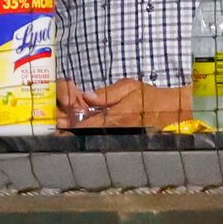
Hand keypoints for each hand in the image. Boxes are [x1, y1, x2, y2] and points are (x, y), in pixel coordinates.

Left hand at [58, 78, 192, 130]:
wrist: (168, 111)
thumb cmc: (148, 97)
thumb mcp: (129, 87)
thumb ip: (108, 93)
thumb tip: (88, 96)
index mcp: (115, 117)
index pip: (85, 124)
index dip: (68, 123)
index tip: (56, 121)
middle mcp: (112, 129)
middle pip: (83, 132)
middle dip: (67, 127)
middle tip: (54, 122)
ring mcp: (114, 135)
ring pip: (89, 135)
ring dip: (73, 130)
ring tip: (60, 125)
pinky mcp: (117, 136)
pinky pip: (97, 135)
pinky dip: (84, 131)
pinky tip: (76, 126)